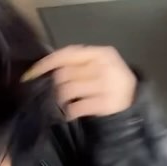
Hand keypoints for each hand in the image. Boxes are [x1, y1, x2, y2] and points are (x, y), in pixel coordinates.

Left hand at [22, 45, 136, 120]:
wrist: (135, 102)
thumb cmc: (111, 82)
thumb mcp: (99, 65)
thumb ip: (78, 62)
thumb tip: (47, 67)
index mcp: (102, 53)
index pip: (67, 54)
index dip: (46, 63)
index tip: (31, 73)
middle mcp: (105, 66)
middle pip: (64, 73)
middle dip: (56, 85)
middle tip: (57, 92)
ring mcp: (107, 85)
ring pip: (67, 91)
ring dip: (61, 99)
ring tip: (65, 103)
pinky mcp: (106, 104)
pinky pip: (77, 107)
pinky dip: (70, 111)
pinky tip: (72, 113)